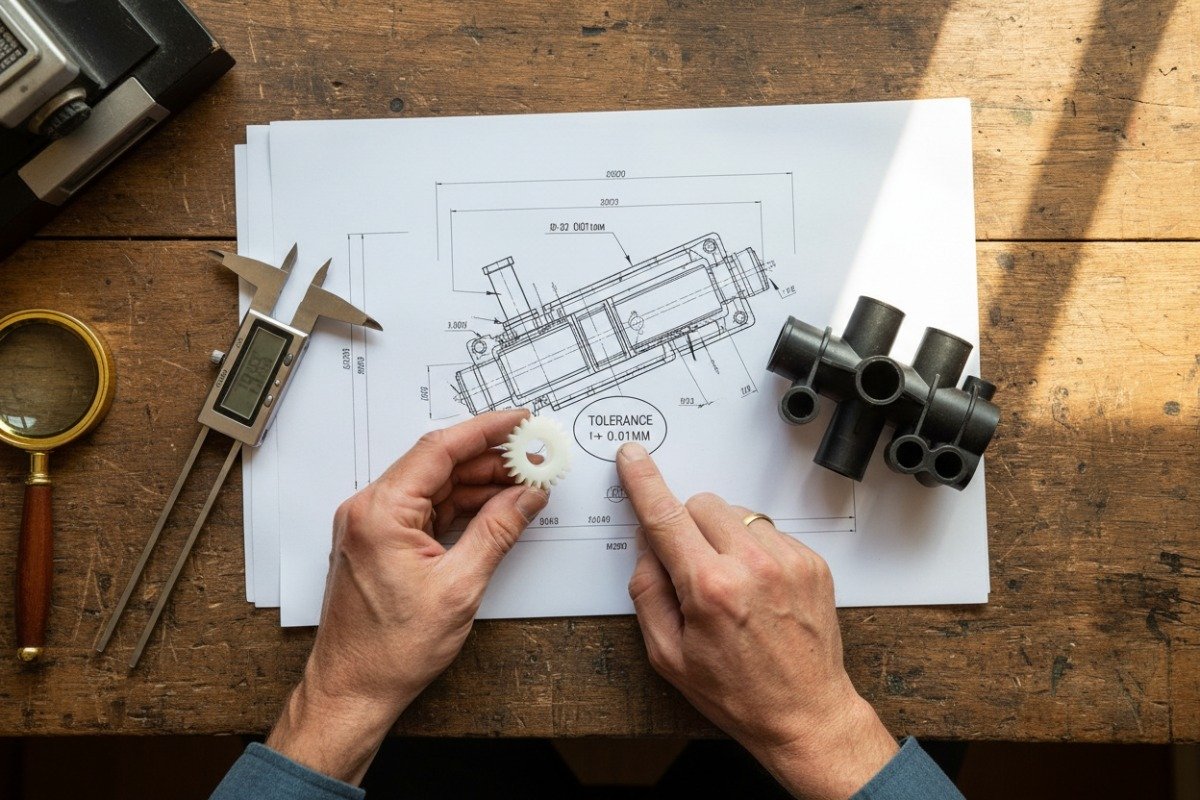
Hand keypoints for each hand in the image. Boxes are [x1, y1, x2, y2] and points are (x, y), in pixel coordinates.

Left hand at [267, 410, 547, 783]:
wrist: (352, 690)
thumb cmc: (389, 650)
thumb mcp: (459, 587)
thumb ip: (497, 531)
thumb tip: (527, 496)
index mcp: (380, 512)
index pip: (440, 450)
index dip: (485, 430)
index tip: (519, 422)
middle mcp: (369, 510)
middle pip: (439, 465)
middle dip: (490, 459)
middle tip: (534, 457)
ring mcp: (372, 526)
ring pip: (436, 487)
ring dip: (480, 484)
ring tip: (525, 483)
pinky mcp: (380, 542)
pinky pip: (427, 510)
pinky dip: (462, 507)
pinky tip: (496, 508)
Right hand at [616, 443, 897, 799]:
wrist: (806, 714)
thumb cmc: (737, 693)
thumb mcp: (667, 655)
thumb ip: (647, 591)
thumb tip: (647, 546)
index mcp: (710, 588)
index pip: (666, 517)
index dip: (644, 482)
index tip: (633, 457)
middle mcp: (752, 566)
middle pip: (701, 505)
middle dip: (686, 526)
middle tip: (690, 567)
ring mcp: (788, 561)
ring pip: (736, 513)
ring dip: (722, 536)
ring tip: (730, 584)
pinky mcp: (811, 562)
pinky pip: (767, 530)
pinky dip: (754, 549)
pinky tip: (757, 588)